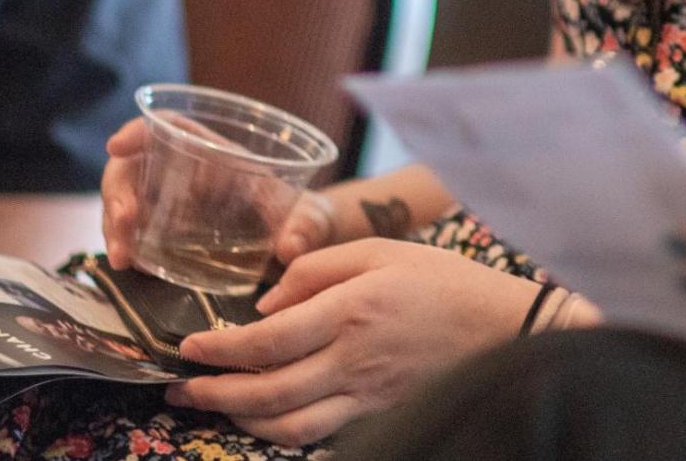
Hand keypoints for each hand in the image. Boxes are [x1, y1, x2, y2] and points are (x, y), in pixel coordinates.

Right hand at [101, 123, 360, 269]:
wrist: (301, 245)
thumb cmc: (303, 216)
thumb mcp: (310, 217)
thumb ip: (305, 227)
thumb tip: (291, 246)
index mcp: (217, 155)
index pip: (169, 127)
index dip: (139, 131)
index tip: (116, 146)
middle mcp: (186, 175)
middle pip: (133, 170)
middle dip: (118, 195)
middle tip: (123, 228)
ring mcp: (172, 206)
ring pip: (126, 204)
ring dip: (114, 227)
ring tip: (122, 259)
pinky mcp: (168, 237)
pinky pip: (134, 236)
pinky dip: (126, 247)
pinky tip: (130, 267)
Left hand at [163, 239, 540, 445]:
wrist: (505, 327)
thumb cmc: (442, 280)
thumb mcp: (380, 250)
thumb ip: (316, 271)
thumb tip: (266, 306)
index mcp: (351, 311)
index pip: (268, 340)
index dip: (220, 350)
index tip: (189, 348)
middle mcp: (354, 360)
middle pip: (268, 392)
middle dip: (214, 394)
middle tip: (180, 388)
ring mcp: (367, 394)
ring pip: (288, 425)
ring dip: (240, 420)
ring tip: (211, 406)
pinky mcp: (378, 413)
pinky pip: (319, 435)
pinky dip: (281, 433)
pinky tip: (263, 419)